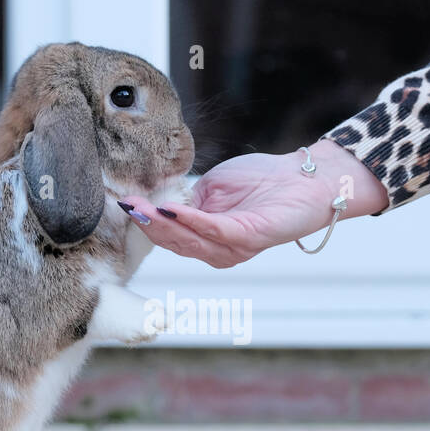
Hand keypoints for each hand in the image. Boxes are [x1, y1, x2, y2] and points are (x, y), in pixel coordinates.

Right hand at [120, 139, 390, 267]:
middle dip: (147, 225)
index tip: (122, 203)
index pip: (169, 236)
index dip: (146, 221)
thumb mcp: (215, 187)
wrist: (307, 179)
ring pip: (188, 241)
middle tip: (125, 206)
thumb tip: (161, 200)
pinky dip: (189, 219)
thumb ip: (188, 197)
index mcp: (208, 239)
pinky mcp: (248, 237)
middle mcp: (218, 251)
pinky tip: (170, 207)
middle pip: (174, 243)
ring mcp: (233, 248)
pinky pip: (212, 230)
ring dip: (162, 225)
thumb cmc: (264, 181)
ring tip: (141, 208)